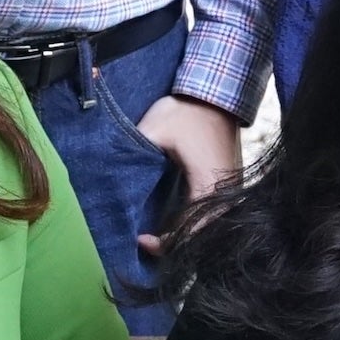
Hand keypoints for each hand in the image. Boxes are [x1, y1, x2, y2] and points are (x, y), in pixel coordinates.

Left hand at [129, 92, 242, 259]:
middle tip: (147, 243)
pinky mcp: (229, 186)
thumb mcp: (155, 130)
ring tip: (158, 236)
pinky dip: (194, 222)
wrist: (216, 93)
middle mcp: (225, 194)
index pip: (192, 231)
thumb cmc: (186, 111)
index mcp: (208, 185)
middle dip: (176, 245)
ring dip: (186, 234)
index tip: (142, 240)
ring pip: (210, 226)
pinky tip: (173, 222)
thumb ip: (135, 155)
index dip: (167, 244)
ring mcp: (230, 191)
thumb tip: (109, 172)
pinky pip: (213, 214)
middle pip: (203, 235)